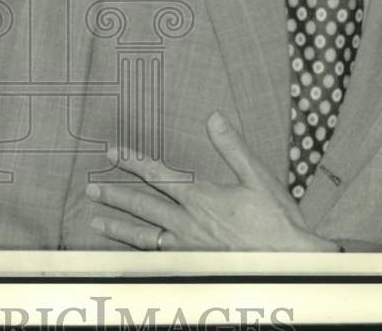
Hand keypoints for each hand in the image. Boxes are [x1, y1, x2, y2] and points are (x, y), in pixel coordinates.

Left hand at [86, 110, 338, 251]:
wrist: (290, 263)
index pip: (158, 175)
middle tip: (91, 189)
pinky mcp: (193, 265)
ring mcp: (188, 247)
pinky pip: (157, 256)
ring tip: (95, 222)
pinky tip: (129, 250)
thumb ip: (232, 147)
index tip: (112, 153)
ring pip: (144, 235)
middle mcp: (188, 222)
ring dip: (119, 226)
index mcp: (201, 197)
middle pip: (143, 205)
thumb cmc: (277, 222)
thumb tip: (213, 117)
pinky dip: (138, 252)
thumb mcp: (258, 177)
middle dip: (115, 194)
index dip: (133, 163)